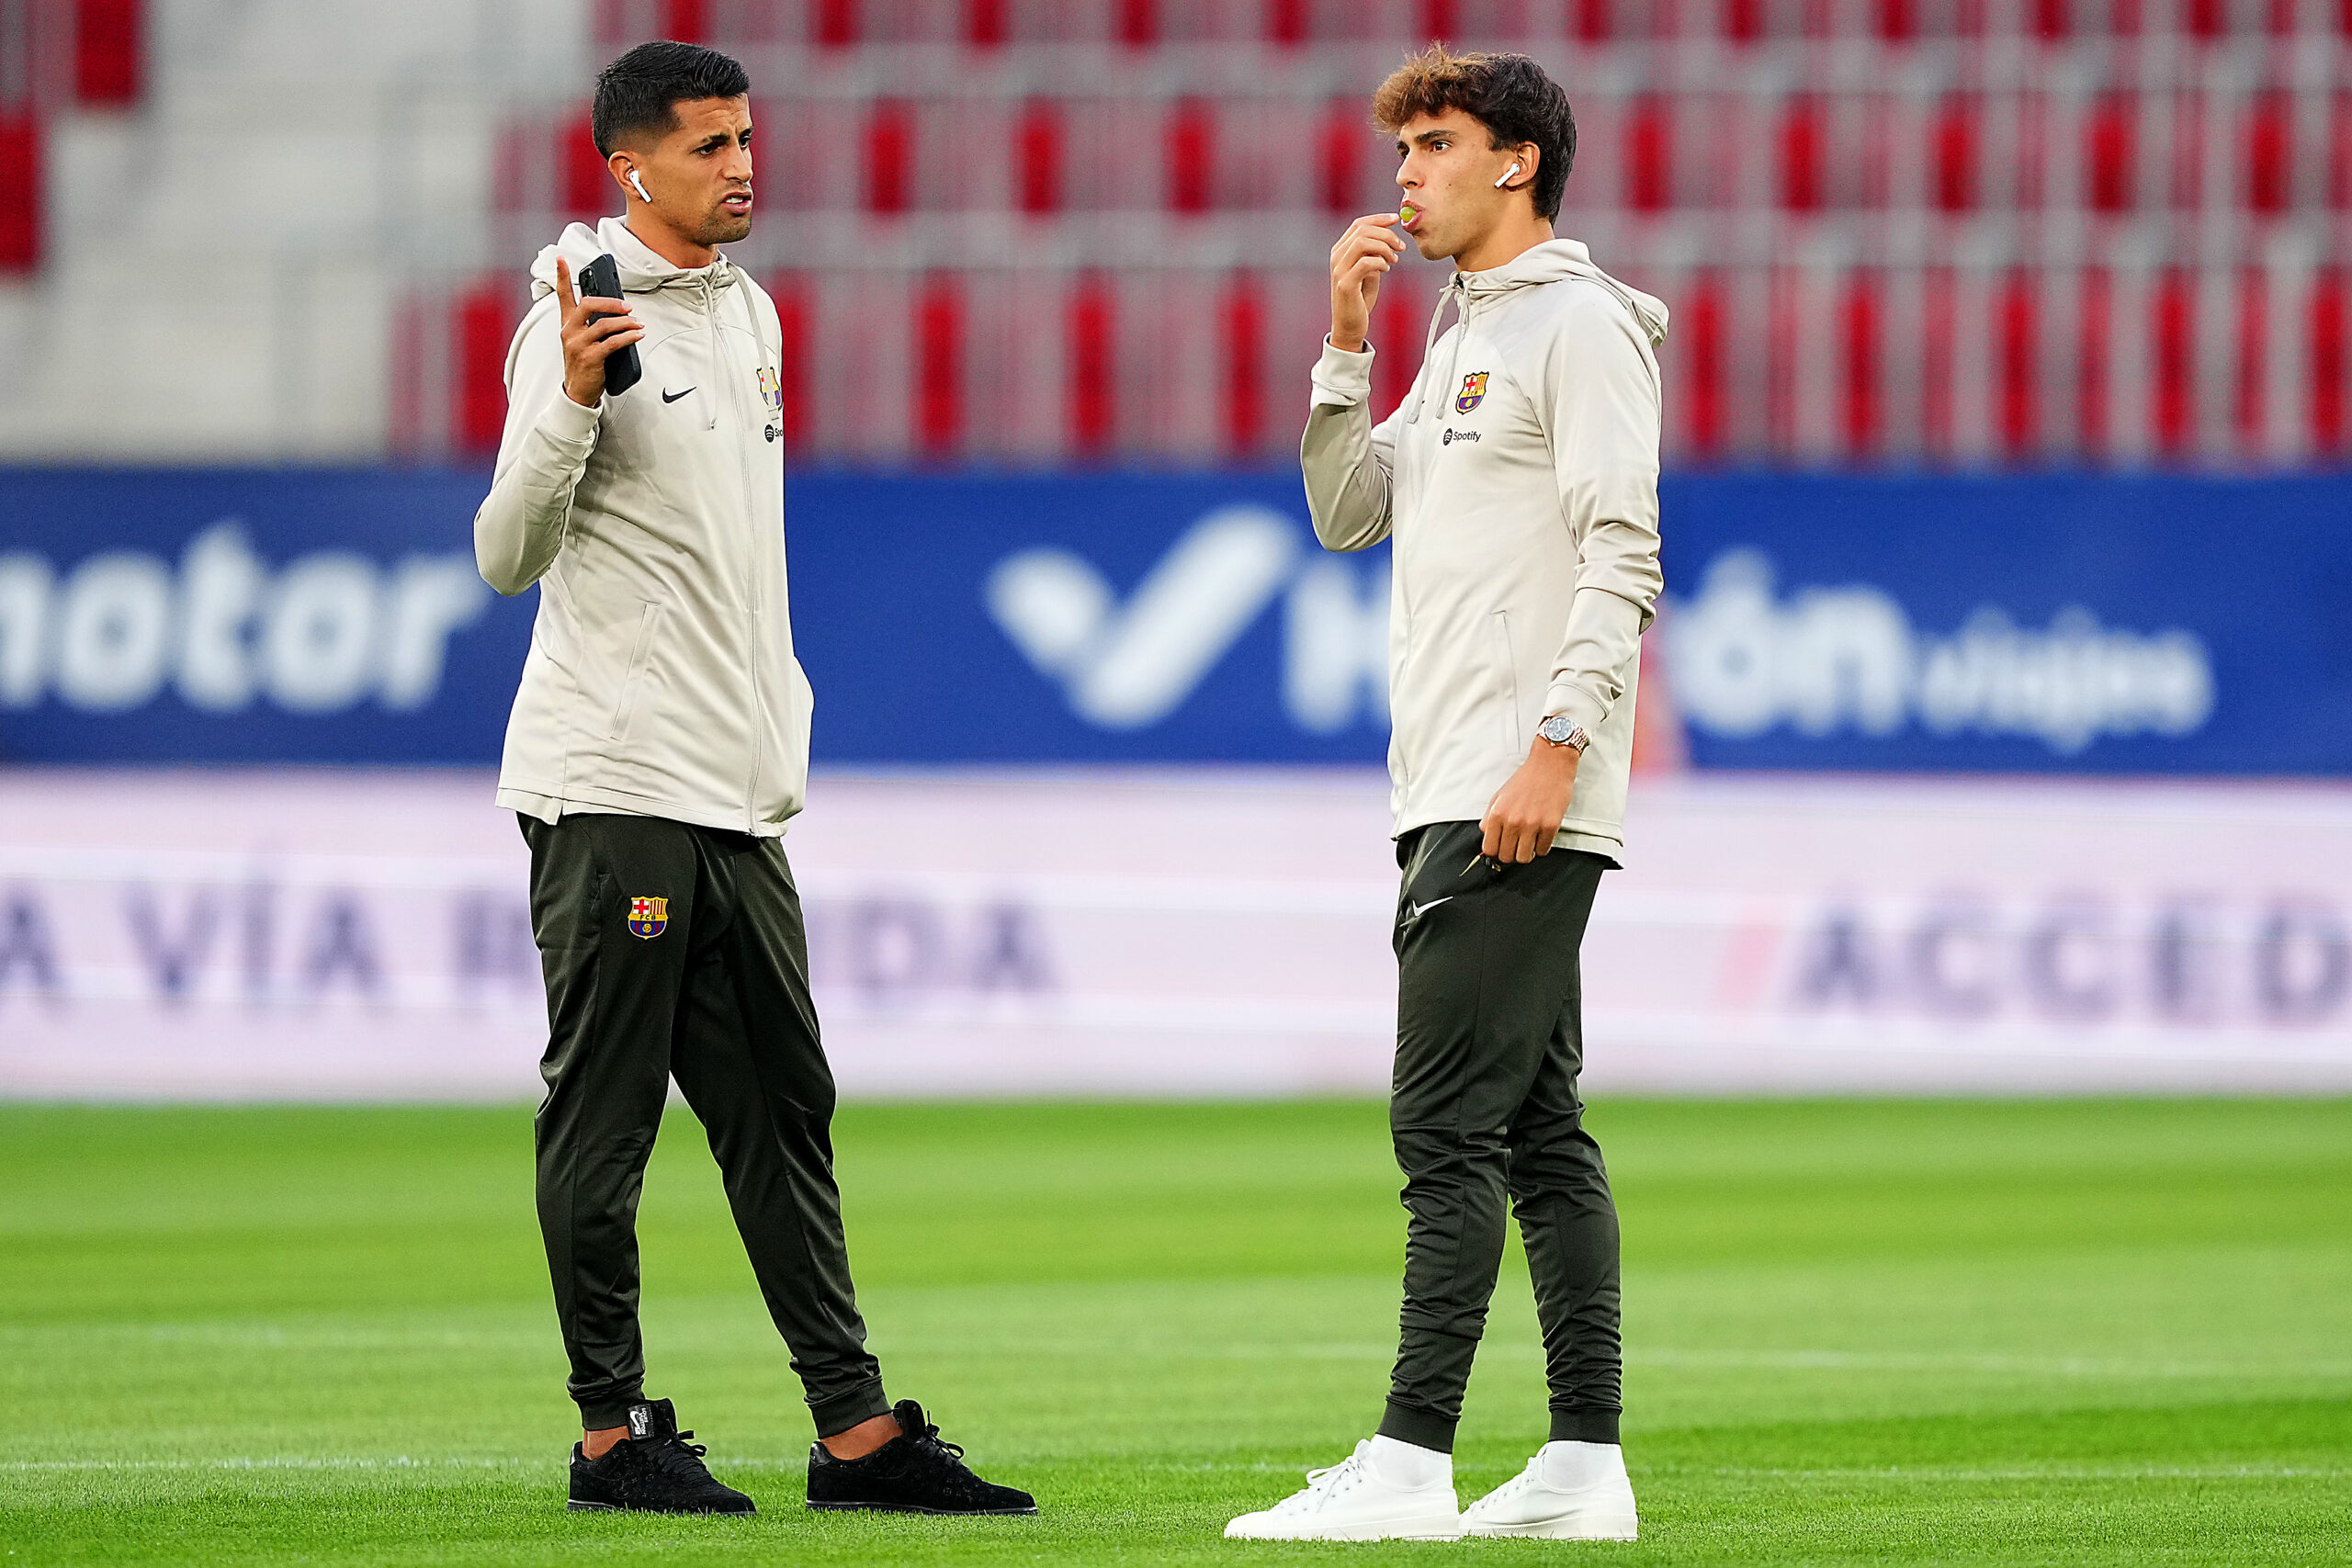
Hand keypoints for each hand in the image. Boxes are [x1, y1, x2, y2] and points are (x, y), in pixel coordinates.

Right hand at [553, 257, 644, 408]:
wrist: (577, 392)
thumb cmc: (583, 363)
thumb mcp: (580, 340)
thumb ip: (588, 322)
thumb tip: (609, 305)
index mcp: (566, 324)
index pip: (562, 296)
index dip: (561, 276)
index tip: (561, 259)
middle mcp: (569, 331)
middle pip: (588, 304)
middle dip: (611, 302)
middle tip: (627, 306)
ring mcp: (578, 344)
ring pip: (605, 324)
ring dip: (626, 322)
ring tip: (638, 324)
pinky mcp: (590, 357)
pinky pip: (613, 342)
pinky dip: (629, 337)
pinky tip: (638, 335)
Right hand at [1328, 213, 1403, 351]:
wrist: (1350, 325)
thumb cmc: (1360, 298)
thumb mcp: (1369, 271)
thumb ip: (1374, 254)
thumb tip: (1388, 238)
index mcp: (1341, 250)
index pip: (1359, 224)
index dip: (1379, 218)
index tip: (1396, 219)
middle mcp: (1337, 257)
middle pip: (1363, 230)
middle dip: (1387, 234)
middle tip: (1401, 246)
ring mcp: (1339, 270)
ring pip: (1363, 242)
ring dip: (1384, 247)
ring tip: (1394, 259)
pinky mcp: (1345, 284)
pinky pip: (1366, 262)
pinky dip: (1380, 262)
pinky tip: (1387, 269)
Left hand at [1480, 737, 1580, 863]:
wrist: (1550, 766)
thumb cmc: (1527, 779)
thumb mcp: (1499, 795)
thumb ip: (1489, 817)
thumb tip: (1486, 835)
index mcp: (1498, 814)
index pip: (1489, 849)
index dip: (1495, 851)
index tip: (1501, 848)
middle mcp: (1513, 821)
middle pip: (1506, 856)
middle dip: (1511, 854)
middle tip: (1516, 845)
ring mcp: (1532, 825)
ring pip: (1524, 858)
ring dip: (1526, 853)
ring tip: (1529, 843)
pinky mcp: (1550, 826)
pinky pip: (1542, 851)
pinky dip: (1541, 847)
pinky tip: (1540, 837)